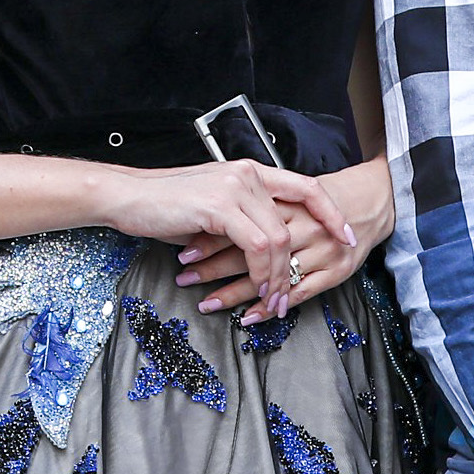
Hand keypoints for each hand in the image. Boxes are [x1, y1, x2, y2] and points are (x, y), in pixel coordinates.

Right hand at [96, 159, 356, 315]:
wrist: (127, 197)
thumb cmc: (164, 206)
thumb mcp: (212, 209)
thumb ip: (241, 219)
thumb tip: (263, 249)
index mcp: (250, 172)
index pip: (305, 187)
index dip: (331, 212)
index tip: (347, 236)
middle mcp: (248, 175)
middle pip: (296, 221)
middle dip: (299, 264)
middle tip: (292, 295)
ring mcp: (235, 189)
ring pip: (279, 239)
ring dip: (279, 276)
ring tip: (273, 301)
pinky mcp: (220, 207)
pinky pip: (257, 246)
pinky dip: (262, 273)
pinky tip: (258, 289)